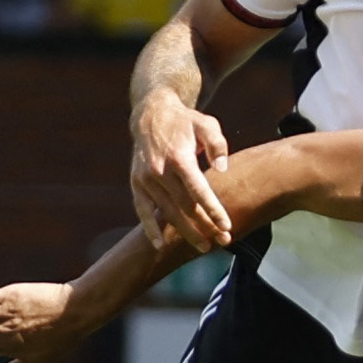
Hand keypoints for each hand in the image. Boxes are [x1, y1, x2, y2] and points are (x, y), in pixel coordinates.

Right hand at [129, 88, 230, 249]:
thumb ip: (217, 144)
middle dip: (205, 226)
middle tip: (224, 240)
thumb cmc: (185, 122)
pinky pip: (142, 211)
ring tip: (205, 246)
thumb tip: (222, 169)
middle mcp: (160, 170)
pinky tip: (160, 246)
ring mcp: (146, 179)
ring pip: (167, 212)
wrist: (151, 115)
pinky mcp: (136, 184)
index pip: (198, 190)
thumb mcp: (206, 124)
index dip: (212, 209)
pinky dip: (150, 229)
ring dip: (186, 232)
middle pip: (185, 206)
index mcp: (179, 157)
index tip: (226, 225)